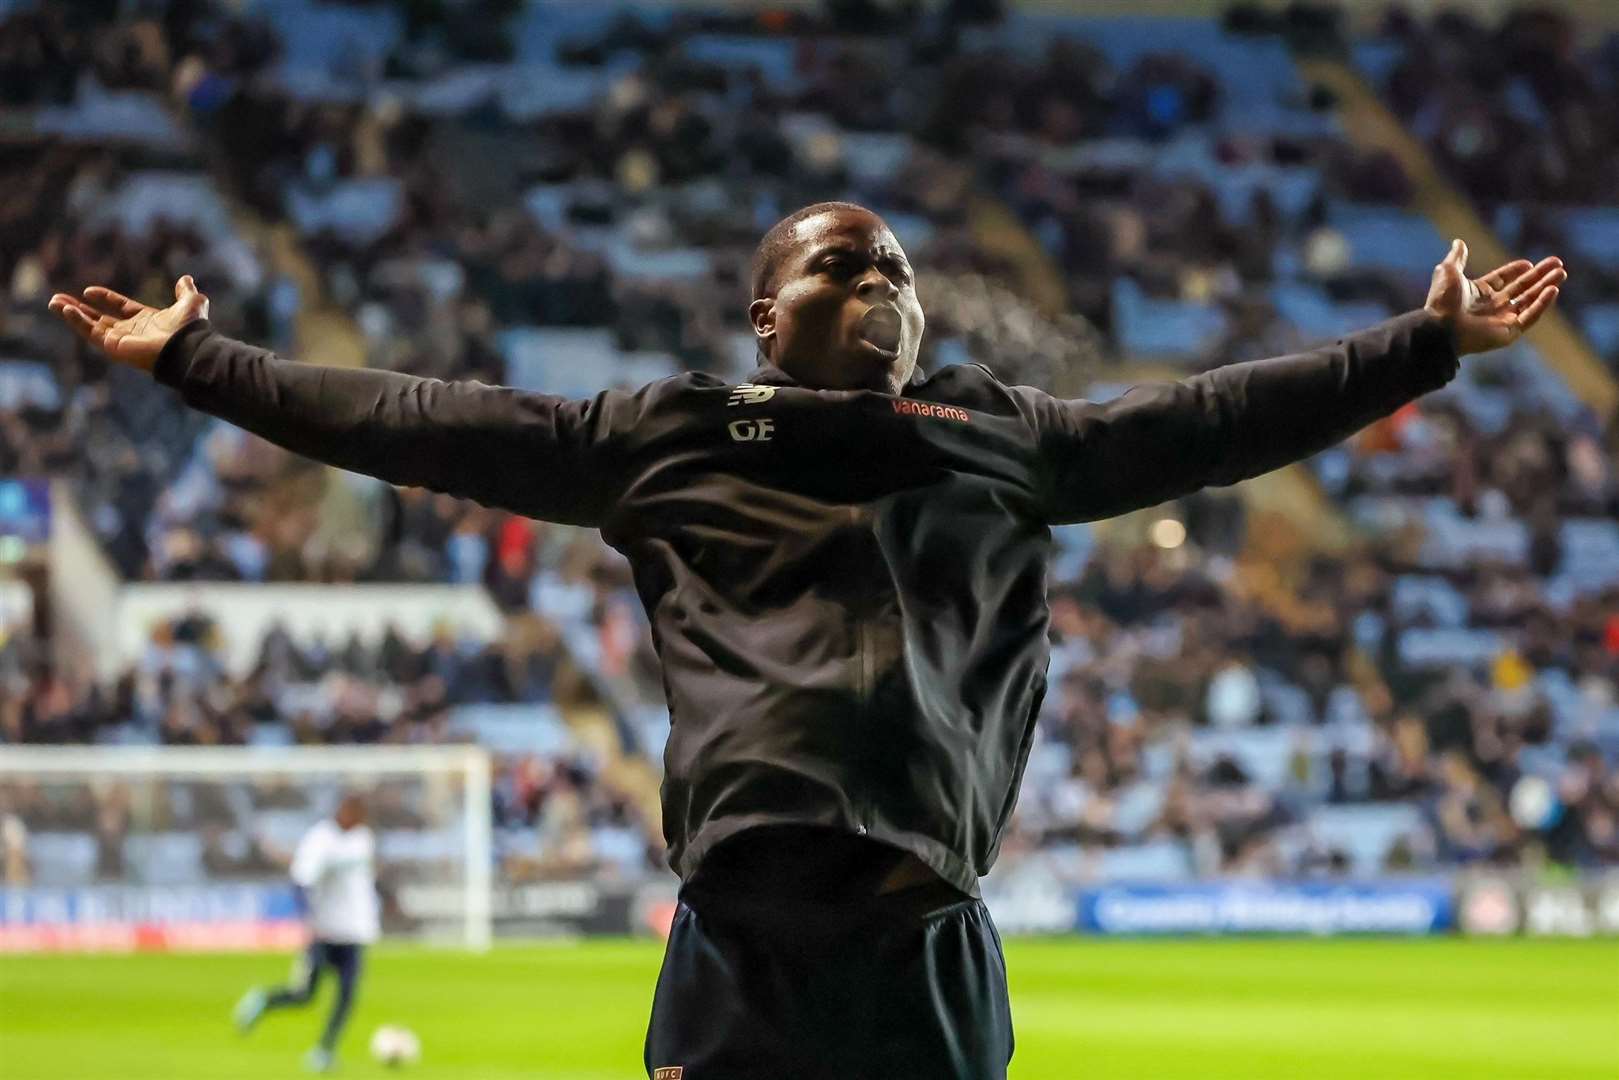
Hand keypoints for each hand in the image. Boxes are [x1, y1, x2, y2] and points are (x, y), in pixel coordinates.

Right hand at [47, 275, 209, 373]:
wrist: (188, 347)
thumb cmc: (191, 328)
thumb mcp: (191, 302)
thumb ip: (186, 291)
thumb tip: (186, 279)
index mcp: (147, 321)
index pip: (121, 308)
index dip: (105, 298)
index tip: (89, 291)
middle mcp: (132, 331)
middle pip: (100, 319)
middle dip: (79, 309)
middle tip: (58, 299)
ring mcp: (122, 340)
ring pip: (90, 326)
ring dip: (71, 314)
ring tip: (53, 302)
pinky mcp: (113, 347)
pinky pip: (91, 333)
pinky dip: (77, 321)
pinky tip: (64, 310)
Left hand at [1424, 240, 1564, 355]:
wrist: (1440, 329)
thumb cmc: (1442, 302)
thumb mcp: (1449, 272)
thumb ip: (1457, 258)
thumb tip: (1458, 241)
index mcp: (1478, 293)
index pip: (1503, 280)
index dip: (1516, 271)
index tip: (1528, 263)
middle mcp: (1492, 306)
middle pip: (1522, 289)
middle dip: (1540, 276)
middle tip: (1558, 265)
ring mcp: (1501, 320)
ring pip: (1530, 301)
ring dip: (1546, 287)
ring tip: (1561, 273)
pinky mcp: (1508, 332)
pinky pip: (1530, 317)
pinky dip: (1542, 304)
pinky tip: (1553, 290)